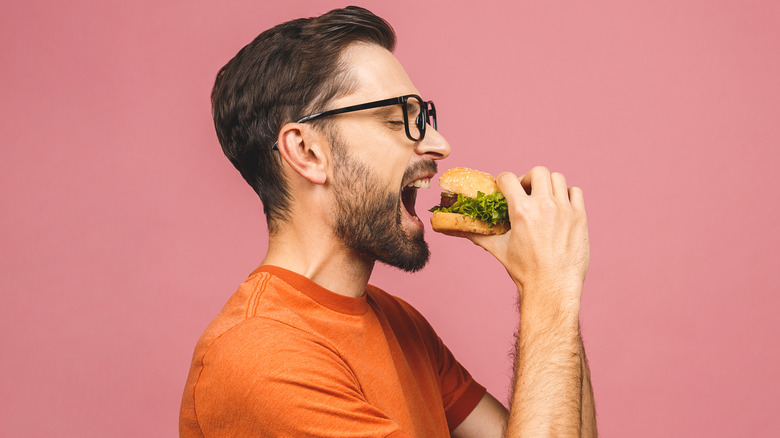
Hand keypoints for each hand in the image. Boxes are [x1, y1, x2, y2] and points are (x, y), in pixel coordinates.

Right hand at [468, 166, 588, 303]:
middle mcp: (544, 206)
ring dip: (548, 185)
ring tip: (544, 198)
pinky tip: (561, 207)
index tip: (505, 189)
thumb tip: (461, 230)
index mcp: (521, 211)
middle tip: (526, 192)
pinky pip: (576, 192)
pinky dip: (567, 195)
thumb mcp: (499, 249)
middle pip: (537, 171)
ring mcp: (564, 210)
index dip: (503, 181)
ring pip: (557, 178)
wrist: (552, 287)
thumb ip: (479, 235)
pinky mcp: (579, 217)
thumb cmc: (525, 271)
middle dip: (528, 179)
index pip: (508, 178)